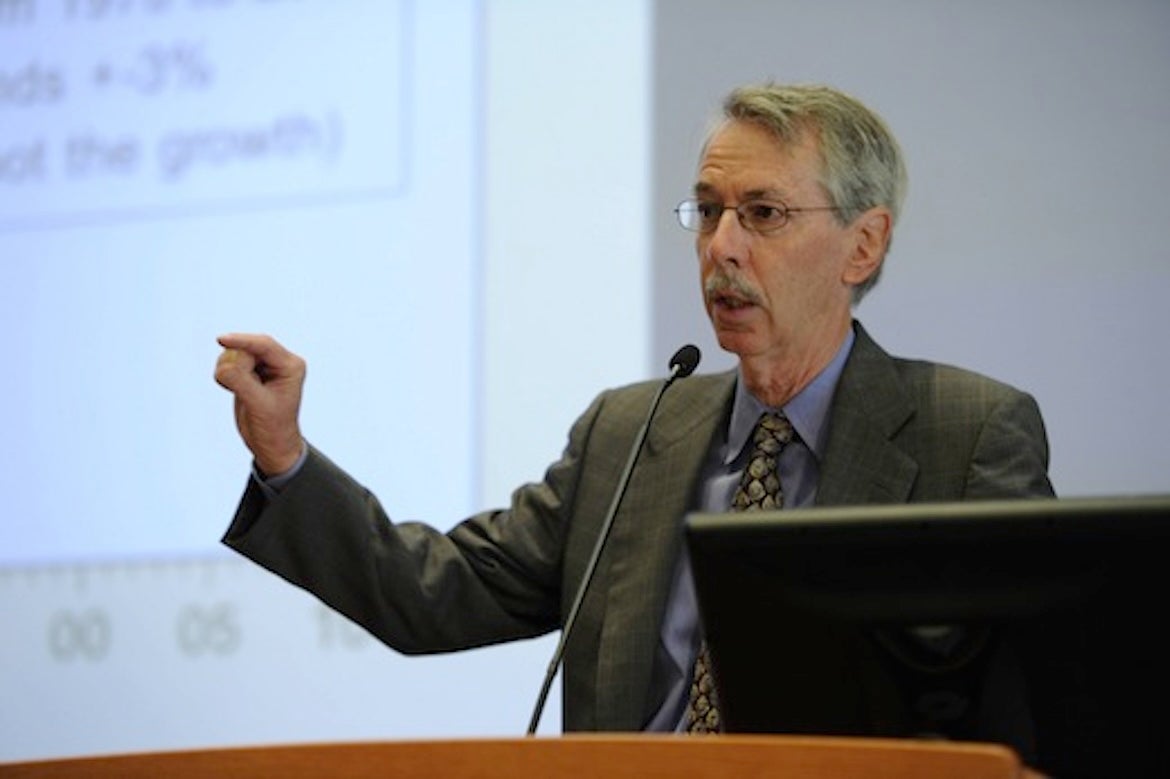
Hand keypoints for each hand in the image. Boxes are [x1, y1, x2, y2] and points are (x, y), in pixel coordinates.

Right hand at [214, 333, 305, 475]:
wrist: (271, 444)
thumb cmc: (273, 427)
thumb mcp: (258, 405)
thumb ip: (241, 382)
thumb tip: (223, 366)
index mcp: (291, 366)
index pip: (264, 345)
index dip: (242, 341)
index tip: (221, 339)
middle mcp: (280, 362)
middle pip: (247, 347)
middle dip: (235, 362)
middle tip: (234, 387)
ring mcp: (264, 366)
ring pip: (236, 353)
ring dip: (228, 369)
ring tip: (236, 391)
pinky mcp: (250, 372)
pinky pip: (229, 362)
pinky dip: (225, 374)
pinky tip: (233, 390)